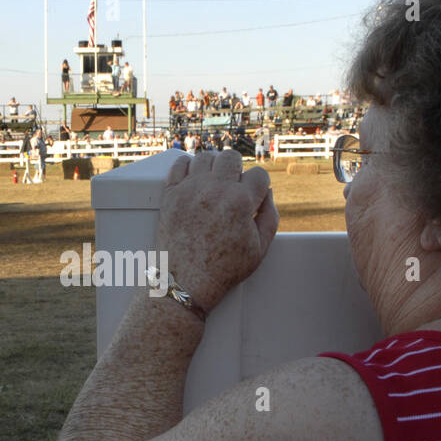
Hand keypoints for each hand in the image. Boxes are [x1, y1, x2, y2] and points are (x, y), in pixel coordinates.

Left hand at [156, 149, 277, 312]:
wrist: (186, 283)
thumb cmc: (223, 269)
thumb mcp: (260, 248)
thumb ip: (270, 217)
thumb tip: (266, 193)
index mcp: (241, 202)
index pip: (259, 174)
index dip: (260, 185)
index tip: (254, 194)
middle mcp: (215, 190)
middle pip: (231, 157)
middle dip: (237, 169)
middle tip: (234, 185)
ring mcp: (191, 190)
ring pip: (205, 157)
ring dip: (213, 167)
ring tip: (214, 183)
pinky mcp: (171, 195)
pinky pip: (179, 164)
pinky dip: (188, 167)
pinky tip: (194, 179)